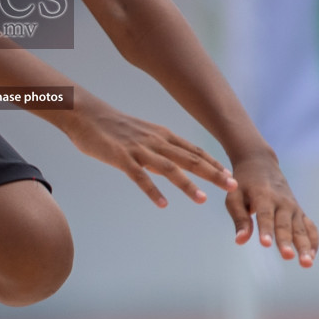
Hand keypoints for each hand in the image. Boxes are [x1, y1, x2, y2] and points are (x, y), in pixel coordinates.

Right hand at [63, 98, 237, 208]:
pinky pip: (140, 177)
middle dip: (213, 173)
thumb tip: (170, 167)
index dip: (213, 164)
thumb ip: (157, 150)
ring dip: (188, 184)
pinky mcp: (122, 158)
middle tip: (232, 186)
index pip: (194, 151)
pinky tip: (163, 204)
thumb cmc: (112, 127)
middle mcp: (155, 141)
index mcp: (162, 136)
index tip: (230, 176)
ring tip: (203, 199)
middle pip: (189, 159)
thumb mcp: (141, 136)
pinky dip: (153, 190)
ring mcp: (139, 149)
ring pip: (169, 168)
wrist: (85, 114)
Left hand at [225, 151, 317, 266]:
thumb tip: (240, 241)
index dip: (265, 230)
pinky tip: (312, 256)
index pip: (265, 215)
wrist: (260, 164)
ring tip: (307, 263)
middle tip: (288, 256)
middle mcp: (282, 201)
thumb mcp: (234, 196)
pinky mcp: (300, 211)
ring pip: (301, 228)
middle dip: (286, 241)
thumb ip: (239, 219)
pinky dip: (313, 240)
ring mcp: (293, 207)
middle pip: (285, 224)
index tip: (266, 244)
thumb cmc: (243, 184)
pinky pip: (310, 227)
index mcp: (263, 195)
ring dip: (305, 246)